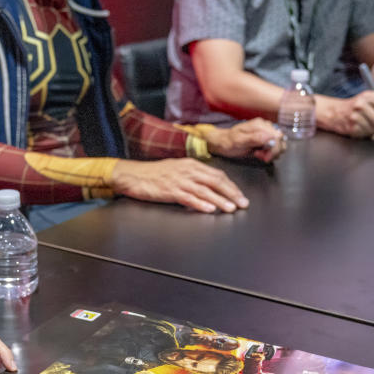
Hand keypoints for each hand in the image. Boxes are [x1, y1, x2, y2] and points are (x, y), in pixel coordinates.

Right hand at [110, 158, 248, 212]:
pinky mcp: (169, 191)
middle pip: (215, 181)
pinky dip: (200, 203)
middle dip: (231, 193)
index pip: (217, 174)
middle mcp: (187, 171)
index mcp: (190, 164)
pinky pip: (189, 197)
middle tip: (242, 203)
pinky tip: (209, 209)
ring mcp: (179, 181)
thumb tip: (207, 184)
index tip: (239, 195)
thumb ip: (192, 175)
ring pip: (205, 190)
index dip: (231, 185)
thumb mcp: (175, 168)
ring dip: (220, 200)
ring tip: (231, 208)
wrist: (131, 175)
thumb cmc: (151, 174)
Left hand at [204, 118, 284, 161]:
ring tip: (258, 155)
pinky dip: (270, 153)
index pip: (277, 137)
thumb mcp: (238, 141)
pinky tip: (260, 154)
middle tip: (259, 156)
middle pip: (281, 140)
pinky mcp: (266, 138)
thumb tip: (270, 138)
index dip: (273, 149)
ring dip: (272, 153)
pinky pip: (276, 146)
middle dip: (273, 152)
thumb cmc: (228, 142)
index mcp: (259, 125)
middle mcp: (265, 126)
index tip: (263, 157)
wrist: (222, 142)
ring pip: (280, 143)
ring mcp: (266, 132)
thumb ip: (254, 138)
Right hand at [316, 90, 373, 137]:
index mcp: (368, 96)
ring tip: (368, 125)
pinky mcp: (351, 128)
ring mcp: (355, 117)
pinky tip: (361, 127)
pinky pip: (367, 134)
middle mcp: (361, 106)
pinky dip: (366, 133)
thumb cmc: (353, 106)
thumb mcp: (368, 99)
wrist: (332, 112)